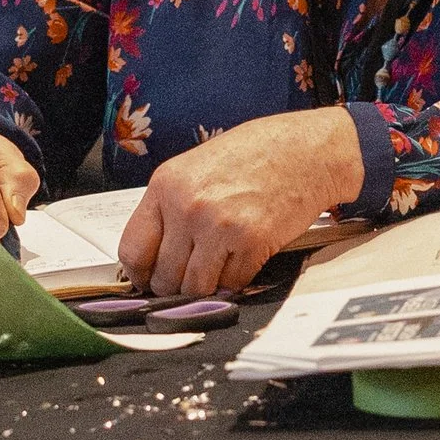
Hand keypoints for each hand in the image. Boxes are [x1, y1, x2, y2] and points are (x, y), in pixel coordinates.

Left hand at [119, 107, 364, 297]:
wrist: (306, 150)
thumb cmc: (255, 154)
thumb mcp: (196, 168)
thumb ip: (170, 207)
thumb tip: (154, 253)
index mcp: (166, 185)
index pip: (133, 250)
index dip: (140, 274)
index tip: (148, 280)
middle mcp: (188, 206)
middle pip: (164, 277)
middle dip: (174, 286)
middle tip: (188, 280)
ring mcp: (219, 226)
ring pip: (195, 288)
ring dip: (205, 289)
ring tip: (216, 272)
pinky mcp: (251, 243)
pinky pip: (231, 285)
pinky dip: (235, 282)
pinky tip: (241, 261)